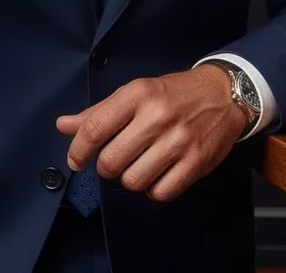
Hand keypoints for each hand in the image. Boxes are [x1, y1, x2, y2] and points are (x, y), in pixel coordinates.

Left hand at [55, 65, 245, 202]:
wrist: (222, 94)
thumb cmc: (173, 94)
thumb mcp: (136, 92)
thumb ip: (99, 112)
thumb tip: (63, 125)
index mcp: (139, 94)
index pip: (95, 128)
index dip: (78, 150)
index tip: (76, 159)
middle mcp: (157, 116)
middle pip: (111, 161)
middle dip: (107, 165)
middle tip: (118, 156)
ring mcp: (179, 140)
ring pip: (133, 181)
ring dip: (131, 177)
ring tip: (140, 163)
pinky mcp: (196, 162)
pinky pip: (160, 193)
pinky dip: (154, 189)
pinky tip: (159, 172)